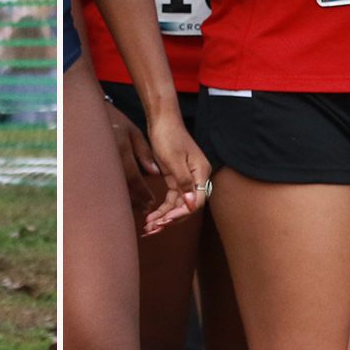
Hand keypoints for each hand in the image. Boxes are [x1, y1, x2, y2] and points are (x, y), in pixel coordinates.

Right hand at [103, 101, 158, 218]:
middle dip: (135, 201)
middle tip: (146, 210)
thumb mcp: (133, 132)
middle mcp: (109, 158)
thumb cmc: (116, 122)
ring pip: (114, 188)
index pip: (133, 177)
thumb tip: (155, 173)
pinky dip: (116, 193)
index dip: (143, 192)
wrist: (90, 114)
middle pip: (123, 187)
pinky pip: (106, 183)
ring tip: (137, 208)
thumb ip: (145, 152)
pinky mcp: (94, 166)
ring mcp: (100, 163)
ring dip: (126, 200)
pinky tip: (124, 199)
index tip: (152, 202)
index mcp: (120, 148)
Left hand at [142, 111, 212, 234]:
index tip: (166, 220)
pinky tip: (152, 217)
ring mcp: (186, 179)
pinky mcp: (175, 178)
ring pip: (177, 205)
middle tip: (153, 229)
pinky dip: (162, 208)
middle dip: (171, 219)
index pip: (196, 201)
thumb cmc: (168, 135)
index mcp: (201, 172)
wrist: (161, 120)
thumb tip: (193, 205)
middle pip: (187, 206)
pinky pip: (171, 199)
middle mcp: (196, 178)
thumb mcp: (174, 160)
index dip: (182, 213)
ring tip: (149, 228)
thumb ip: (184, 183)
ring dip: (164, 217)